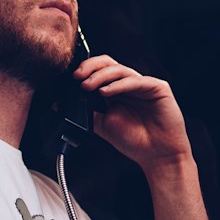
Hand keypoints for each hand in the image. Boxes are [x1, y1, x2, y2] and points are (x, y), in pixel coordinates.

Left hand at [74, 55, 191, 171]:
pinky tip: (106, 91)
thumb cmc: (134, 141)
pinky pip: (136, 81)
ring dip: (101, 76)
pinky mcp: (158, 88)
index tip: (72, 79)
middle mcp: (129, 85)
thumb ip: (86, 112)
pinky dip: (119, 85)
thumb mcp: (103, 125)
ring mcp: (144, 84)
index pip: (99, 70)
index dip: (85, 70)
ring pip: (120, 70)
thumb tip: (60, 104)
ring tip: (88, 86)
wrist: (157, 156)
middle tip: (78, 77)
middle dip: (90, 67)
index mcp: (116, 90)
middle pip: (108, 64)